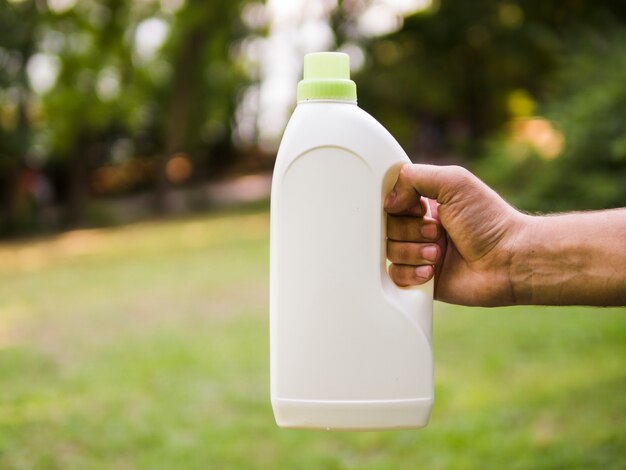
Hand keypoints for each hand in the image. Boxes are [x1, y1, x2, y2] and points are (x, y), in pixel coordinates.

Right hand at [385, 164, 526, 305]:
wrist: (509, 260)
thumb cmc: (489, 220)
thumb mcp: (453, 181)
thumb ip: (414, 177)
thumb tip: (389, 201)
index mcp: (428, 204)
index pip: (392, 202)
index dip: (398, 207)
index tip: (419, 209)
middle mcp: (422, 228)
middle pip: (387, 228)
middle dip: (410, 232)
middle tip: (436, 233)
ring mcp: (421, 255)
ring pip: (390, 252)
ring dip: (413, 252)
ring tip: (439, 254)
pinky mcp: (422, 279)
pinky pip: (395, 277)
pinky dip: (410, 273)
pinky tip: (431, 271)